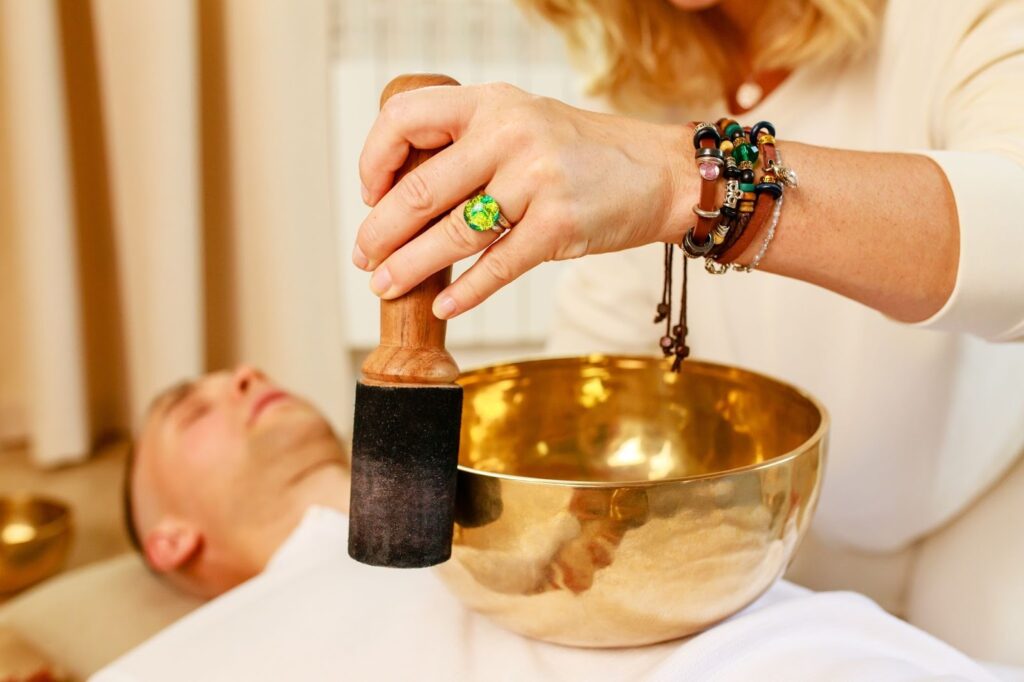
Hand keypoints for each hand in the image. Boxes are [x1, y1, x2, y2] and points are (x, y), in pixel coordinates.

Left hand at [354, 82, 692, 318]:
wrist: (662, 173)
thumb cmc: (584, 155)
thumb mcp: (525, 124)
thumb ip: (471, 147)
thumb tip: (403, 201)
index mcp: (493, 103)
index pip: (405, 118)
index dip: (376, 159)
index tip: (371, 194)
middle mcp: (511, 134)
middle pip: (421, 189)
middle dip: (381, 231)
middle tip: (364, 257)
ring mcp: (537, 180)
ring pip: (452, 234)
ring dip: (409, 267)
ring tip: (384, 286)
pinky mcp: (560, 226)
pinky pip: (497, 266)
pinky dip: (465, 292)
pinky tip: (442, 306)